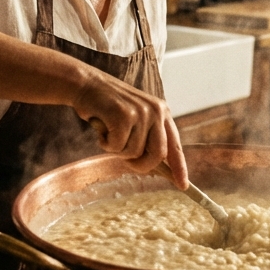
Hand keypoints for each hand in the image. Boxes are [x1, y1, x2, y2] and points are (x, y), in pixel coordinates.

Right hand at [74, 71, 187, 188]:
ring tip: (109, 131)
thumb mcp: (135, 119)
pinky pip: (116, 146)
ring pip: (133, 153)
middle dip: (141, 165)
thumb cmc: (108, 107)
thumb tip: (158, 168)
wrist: (86, 85)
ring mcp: (141, 112)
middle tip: (127, 163)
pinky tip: (101, 127)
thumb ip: (147, 138)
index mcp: (162, 112)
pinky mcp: (124, 115)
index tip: (183, 185)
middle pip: (157, 155)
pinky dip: (105, 143)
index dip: (179, 167)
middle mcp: (156, 111)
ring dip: (116, 149)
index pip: (175, 145)